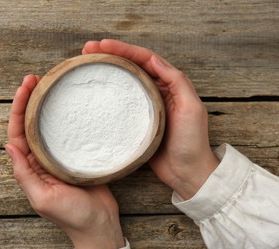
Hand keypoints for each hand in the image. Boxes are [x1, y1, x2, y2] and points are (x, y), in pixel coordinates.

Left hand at [5, 75, 124, 248]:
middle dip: (30, 99)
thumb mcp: (42, 198)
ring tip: (51, 84)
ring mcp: (60, 156)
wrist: (100, 224)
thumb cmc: (72, 216)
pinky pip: (70, 132)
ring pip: (49, 125)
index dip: (18, 109)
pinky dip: (67, 116)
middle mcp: (42, 159)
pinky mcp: (79, 155)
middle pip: (31, 124)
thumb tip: (9, 146)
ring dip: (47, 104)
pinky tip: (72, 104)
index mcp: (30, 167)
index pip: (18, 133)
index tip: (25, 87)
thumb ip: (24, 174)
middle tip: (36, 78)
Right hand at [83, 40, 218, 199]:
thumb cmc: (192, 142)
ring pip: (124, 82)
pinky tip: (94, 92)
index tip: (102, 45)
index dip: (124, 49)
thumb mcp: (192, 108)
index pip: (145, 59)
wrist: (187, 173)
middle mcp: (156, 91)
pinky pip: (120, 103)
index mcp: (170, 85)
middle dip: (110, 55)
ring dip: (106, 70)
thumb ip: (177, 82)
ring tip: (86, 64)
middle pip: (131, 66)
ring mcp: (144, 106)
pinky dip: (108, 93)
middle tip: (87, 50)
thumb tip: (155, 60)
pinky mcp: (136, 122)